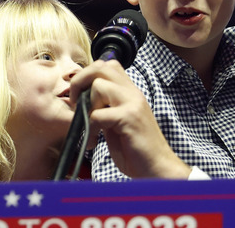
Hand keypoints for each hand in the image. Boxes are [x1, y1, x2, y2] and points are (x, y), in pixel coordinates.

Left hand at [70, 60, 191, 178]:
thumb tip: (83, 101)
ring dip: (87, 107)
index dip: (89, 75)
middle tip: (76, 103)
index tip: (81, 96)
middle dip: (81, 81)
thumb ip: (106, 108)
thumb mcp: (118, 122)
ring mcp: (132, 103)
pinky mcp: (129, 118)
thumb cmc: (136, 150)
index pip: (108, 65)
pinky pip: (98, 113)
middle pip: (101, 67)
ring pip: (98, 86)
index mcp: (131, 92)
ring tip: (89, 126)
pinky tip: (94, 142)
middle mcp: (133, 93)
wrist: (158, 168)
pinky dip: (91, 128)